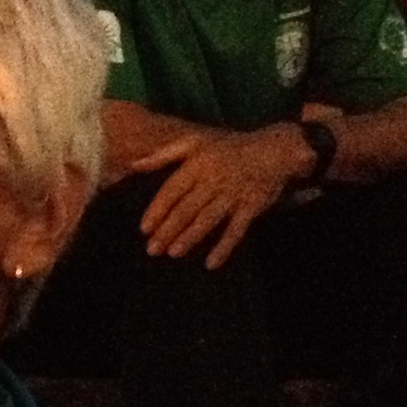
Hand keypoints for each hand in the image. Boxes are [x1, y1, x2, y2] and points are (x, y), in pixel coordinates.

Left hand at [129, 124, 310, 267]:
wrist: (273, 149)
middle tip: (152, 249)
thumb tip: (133, 165)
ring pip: (208, 220)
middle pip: (187, 209)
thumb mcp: (194, 142)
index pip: (172, 191)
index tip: (144, 229)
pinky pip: (236, 230)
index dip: (157, 210)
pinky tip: (211, 264)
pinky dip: (224, 247)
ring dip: (190, 238)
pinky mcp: (251, 207)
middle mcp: (213, 181)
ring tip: (173, 253)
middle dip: (168, 230)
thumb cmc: (227, 147)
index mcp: (197, 166)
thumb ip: (163, 154)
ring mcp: (233, 195)